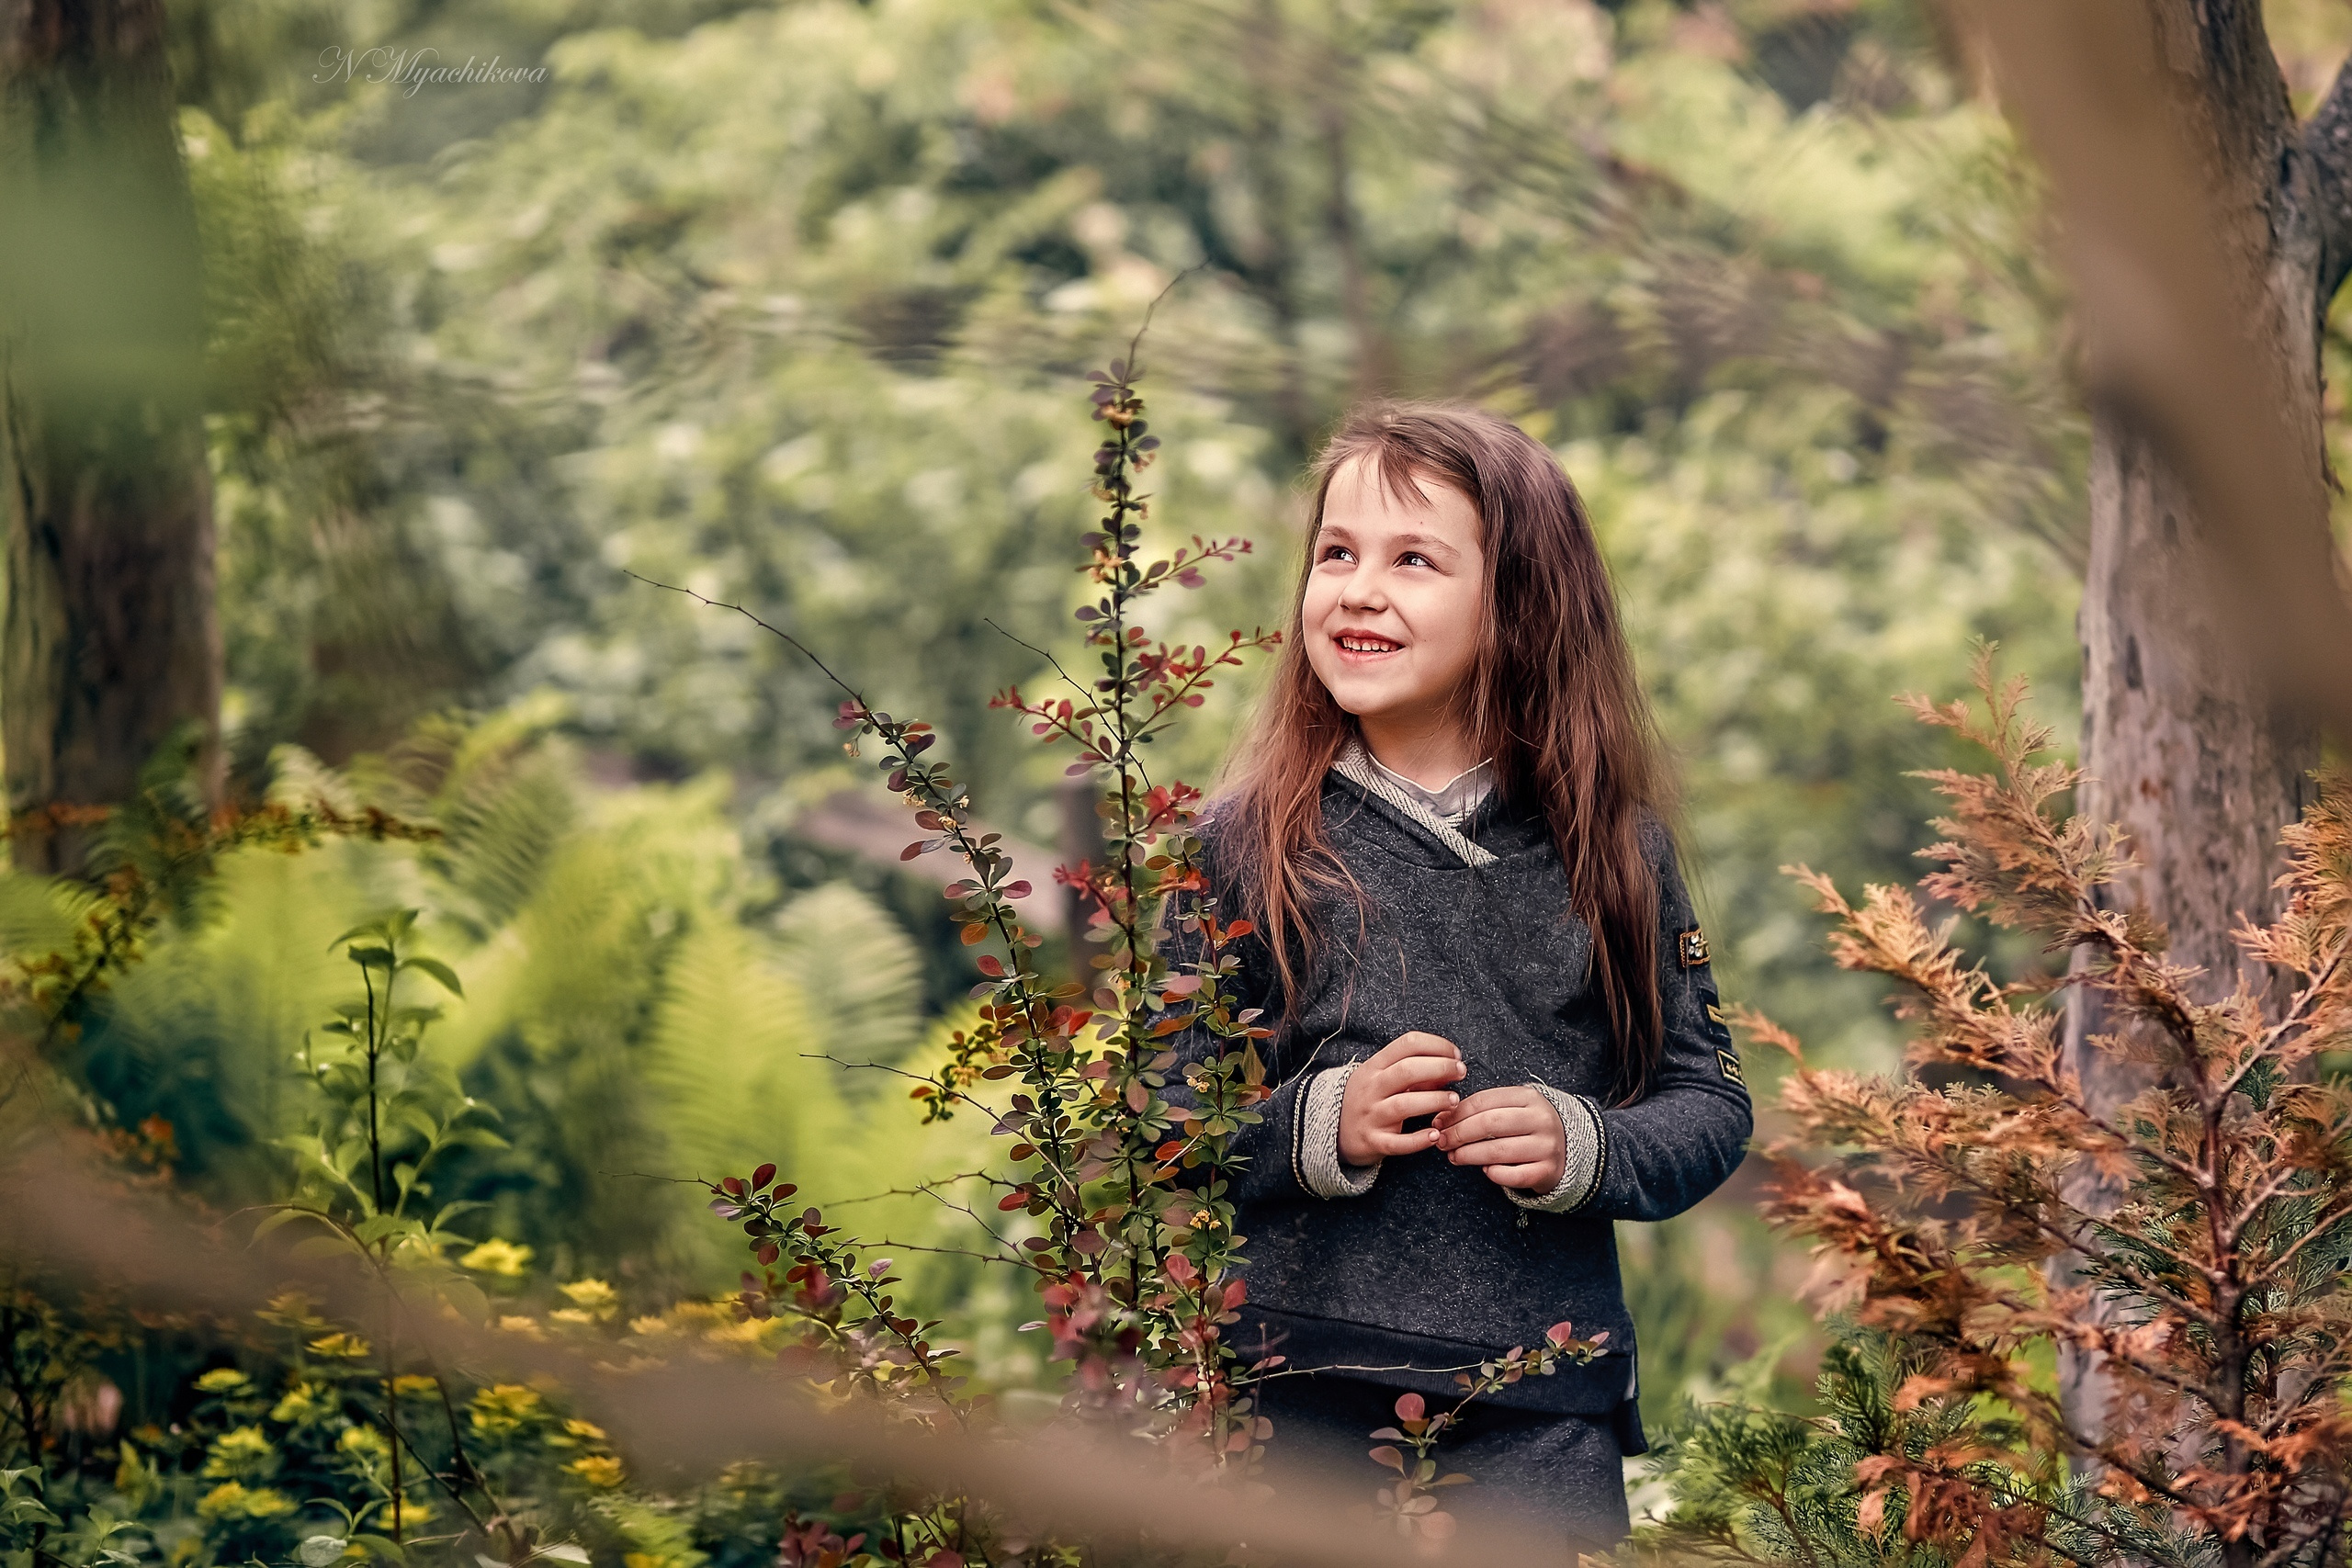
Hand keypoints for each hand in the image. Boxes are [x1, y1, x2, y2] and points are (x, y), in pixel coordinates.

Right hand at [1338, 1031, 1466, 1165]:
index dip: (1436, 1046)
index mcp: (1374, 1066)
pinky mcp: (1373, 1141)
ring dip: (1434, 1101)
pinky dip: (1418, 1140)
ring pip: (1404, 1105)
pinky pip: (1397, 1143)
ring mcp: (1370, 1115)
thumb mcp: (1384, 1078)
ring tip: (1454, 1100)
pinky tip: (1435, 1135)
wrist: (1335, 1130)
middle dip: (1440, 1068)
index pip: (1407, 1044)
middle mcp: (1371, 1088)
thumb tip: (1451, 1068)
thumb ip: (1415, 1072)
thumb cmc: (1370, 1099)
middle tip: (1461, 1073)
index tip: (1456, 1055)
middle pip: (1407, 1070)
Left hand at [1432, 1085, 1564, 1192]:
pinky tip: (1484, 1170)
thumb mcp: (1512, 1109)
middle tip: (1442, 1142)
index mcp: (1529, 1097)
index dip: (1456, 1113)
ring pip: (1498, 1151)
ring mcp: (1547, 1146)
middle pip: (1489, 1123)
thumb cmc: (1527, 1128)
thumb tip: (1442, 1120)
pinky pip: (1513, 1176)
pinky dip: (1493, 1174)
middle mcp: (1541, 1120)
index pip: (1484, 1101)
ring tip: (1454, 1157)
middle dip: (1459, 1133)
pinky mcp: (1547, 1171)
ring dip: (1468, 1155)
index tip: (1439, 1122)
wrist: (1567, 1149)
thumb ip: (1482, 1110)